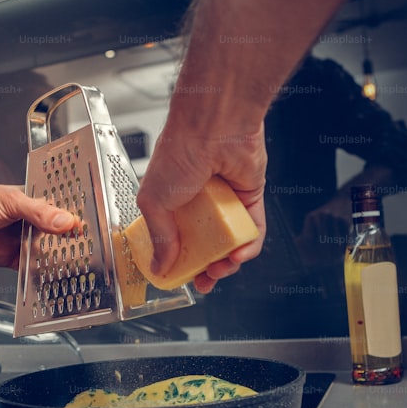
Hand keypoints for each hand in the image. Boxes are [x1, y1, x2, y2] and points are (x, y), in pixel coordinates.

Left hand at [0, 156, 78, 268]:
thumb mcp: (12, 202)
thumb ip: (39, 213)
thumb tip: (65, 221)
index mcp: (37, 203)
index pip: (64, 212)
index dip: (77, 220)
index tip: (92, 229)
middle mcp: (34, 223)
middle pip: (60, 236)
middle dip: (72, 244)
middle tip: (89, 251)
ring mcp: (25, 242)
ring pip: (49, 254)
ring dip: (59, 260)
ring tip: (77, 267)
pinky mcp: (16, 260)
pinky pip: (34, 270)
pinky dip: (42, 274)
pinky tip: (53, 277)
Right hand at [136, 0, 369, 293]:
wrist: (214, 125)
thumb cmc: (179, 152)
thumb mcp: (154, 203)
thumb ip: (160, 237)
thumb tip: (160, 266)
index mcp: (170, 202)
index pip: (174, 240)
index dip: (177, 263)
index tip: (180, 279)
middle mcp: (198, 203)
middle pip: (204, 245)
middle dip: (206, 269)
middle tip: (206, 282)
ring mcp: (224, 201)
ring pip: (229, 241)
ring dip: (228, 261)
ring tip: (223, 268)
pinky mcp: (249, 197)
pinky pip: (252, 228)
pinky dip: (248, 245)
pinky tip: (240, 254)